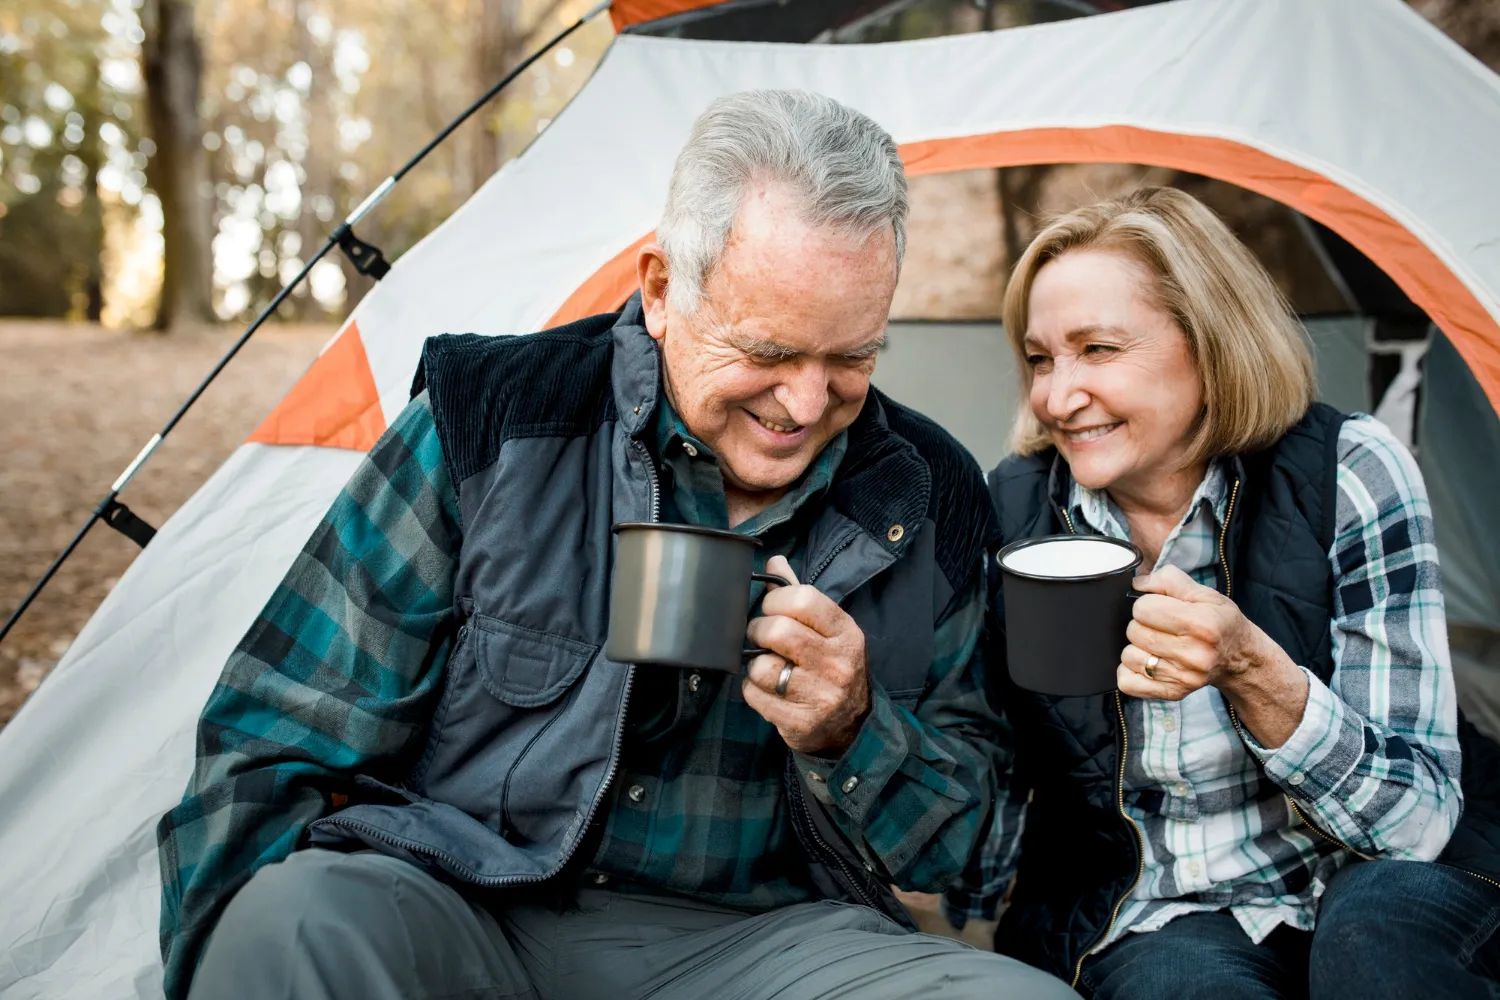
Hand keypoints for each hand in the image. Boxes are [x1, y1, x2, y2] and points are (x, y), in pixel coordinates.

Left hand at [743, 555, 871, 755]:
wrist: (852, 724)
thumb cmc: (832, 666)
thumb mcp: (828, 629)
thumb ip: (800, 595)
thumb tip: (774, 561)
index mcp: (846, 632)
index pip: (802, 599)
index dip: (774, 600)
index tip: (770, 609)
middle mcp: (838, 663)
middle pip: (777, 631)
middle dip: (758, 630)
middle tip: (760, 637)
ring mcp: (821, 695)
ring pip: (761, 666)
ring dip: (754, 664)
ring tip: (767, 666)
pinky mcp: (800, 722)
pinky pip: (754, 695)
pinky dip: (752, 689)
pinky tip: (767, 689)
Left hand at [1117, 565, 1289, 702]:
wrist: (1239, 658)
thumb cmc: (1220, 623)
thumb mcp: (1205, 594)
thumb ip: (1169, 580)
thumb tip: (1138, 583)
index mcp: (1201, 624)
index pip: (1143, 609)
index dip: (1147, 604)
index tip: (1159, 607)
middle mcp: (1194, 654)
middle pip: (1134, 632)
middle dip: (1142, 624)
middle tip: (1160, 627)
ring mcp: (1183, 677)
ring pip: (1128, 656)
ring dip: (1137, 648)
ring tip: (1157, 644)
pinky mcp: (1173, 692)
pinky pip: (1128, 682)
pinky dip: (1131, 671)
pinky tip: (1149, 663)